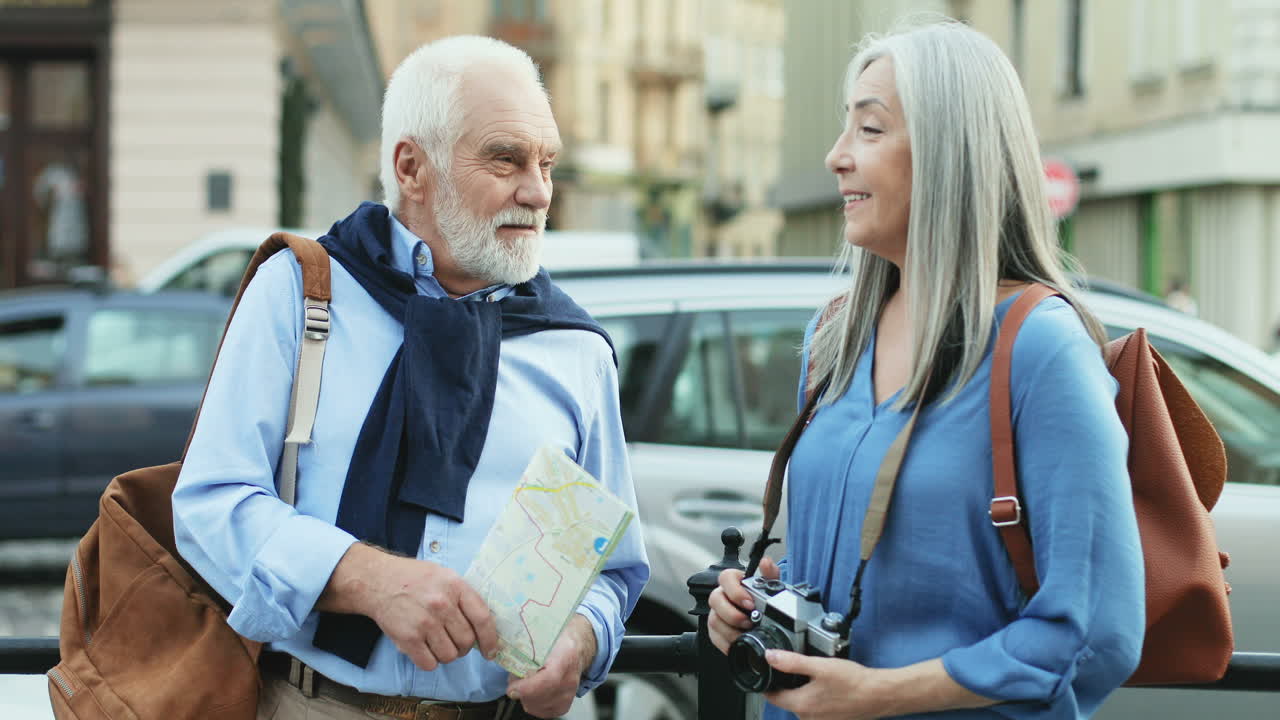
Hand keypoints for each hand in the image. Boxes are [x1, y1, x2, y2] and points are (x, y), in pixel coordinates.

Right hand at [319, 543, 498, 671]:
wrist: (378, 581)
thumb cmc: (415, 578)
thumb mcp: (445, 576)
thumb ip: (464, 597)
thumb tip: (484, 626)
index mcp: (456, 586)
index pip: (483, 618)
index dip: (491, 639)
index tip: (491, 651)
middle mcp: (442, 604)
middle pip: (467, 641)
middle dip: (464, 647)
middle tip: (455, 641)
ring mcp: (424, 622)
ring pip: (450, 655)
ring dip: (447, 654)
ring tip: (438, 643)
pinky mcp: (407, 638)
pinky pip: (429, 664)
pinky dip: (430, 662)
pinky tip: (425, 649)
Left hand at [506, 614, 596, 717]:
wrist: (579, 646)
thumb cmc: (559, 637)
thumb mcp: (543, 631)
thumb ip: (525, 643)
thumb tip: (503, 652)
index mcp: (566, 655)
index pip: (549, 680)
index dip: (528, 688)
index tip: (513, 687)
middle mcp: (570, 678)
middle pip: (540, 697)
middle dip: (520, 690)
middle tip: (515, 678)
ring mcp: (568, 694)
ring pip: (537, 706)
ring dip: (524, 696)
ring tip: (525, 681)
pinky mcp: (564, 705)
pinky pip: (541, 711)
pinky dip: (531, 703)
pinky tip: (532, 690)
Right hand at [708, 555, 779, 653]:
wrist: (763, 618)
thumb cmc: (764, 600)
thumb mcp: (771, 586)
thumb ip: (770, 573)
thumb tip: (766, 562)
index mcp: (734, 582)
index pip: (725, 578)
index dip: (735, 591)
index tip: (750, 603)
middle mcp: (722, 596)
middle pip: (715, 599)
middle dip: (732, 614)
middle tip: (748, 622)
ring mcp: (717, 613)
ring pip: (713, 619)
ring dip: (730, 630)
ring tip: (745, 635)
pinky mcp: (715, 630)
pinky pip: (714, 637)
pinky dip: (727, 643)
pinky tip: (739, 644)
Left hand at [763, 651, 881, 719]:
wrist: (879, 694)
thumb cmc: (853, 681)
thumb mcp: (819, 665)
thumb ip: (792, 662)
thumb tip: (770, 657)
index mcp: (801, 705)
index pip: (772, 697)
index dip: (767, 684)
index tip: (767, 673)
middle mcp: (808, 718)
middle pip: (787, 700)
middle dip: (788, 685)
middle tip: (797, 669)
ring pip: (802, 704)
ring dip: (804, 692)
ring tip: (817, 677)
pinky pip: (816, 709)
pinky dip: (817, 698)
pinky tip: (828, 688)